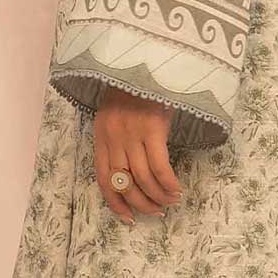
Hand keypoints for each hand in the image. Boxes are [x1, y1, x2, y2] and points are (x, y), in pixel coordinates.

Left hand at [94, 86, 182, 223]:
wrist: (144, 60)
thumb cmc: (134, 89)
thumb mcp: (115, 115)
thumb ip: (117, 140)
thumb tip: (130, 172)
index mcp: (101, 136)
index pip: (104, 179)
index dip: (115, 202)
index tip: (127, 217)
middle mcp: (113, 138)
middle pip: (124, 183)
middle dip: (140, 203)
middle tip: (155, 212)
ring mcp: (131, 134)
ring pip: (143, 178)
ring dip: (158, 196)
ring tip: (170, 202)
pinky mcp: (152, 129)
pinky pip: (160, 167)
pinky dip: (168, 183)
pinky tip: (176, 190)